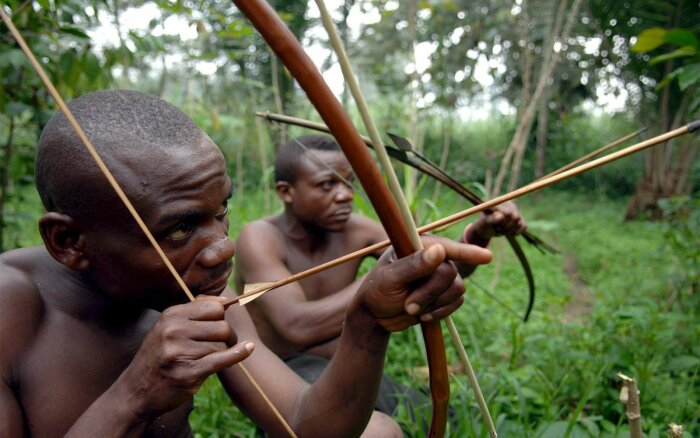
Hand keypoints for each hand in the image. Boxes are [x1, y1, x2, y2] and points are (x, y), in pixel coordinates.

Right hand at [118, 296, 253, 417]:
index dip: (221, 316)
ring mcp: (179, 352)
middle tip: (220, 345)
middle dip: (227, 336)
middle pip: (222, 325)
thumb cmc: (159, 357)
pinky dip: (238, 354)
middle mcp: (173, 331)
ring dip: (223, 353)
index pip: (213, 307)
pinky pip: (222, 359)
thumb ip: (193, 313)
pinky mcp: (188, 373)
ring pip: (222, 345)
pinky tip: (248, 349)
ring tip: (208, 359)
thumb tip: (225, 302)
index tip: (219, 325)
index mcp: (171, 316)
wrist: (136, 392)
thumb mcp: (167, 328)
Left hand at [352, 236, 491, 331]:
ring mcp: (439, 275)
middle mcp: (433, 257)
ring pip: (457, 289)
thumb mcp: (390, 279)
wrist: (375, 315)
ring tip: (411, 309)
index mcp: (417, 245)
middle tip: (408, 305)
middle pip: (450, 273)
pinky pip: (457, 302)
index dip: (467, 251)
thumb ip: (414, 265)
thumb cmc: (377, 291)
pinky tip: (422, 316)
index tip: (486, 257)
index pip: (446, 247)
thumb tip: (439, 251)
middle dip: (430, 293)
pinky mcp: (444, 293)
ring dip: (434, 304)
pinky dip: (441, 312)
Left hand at [471, 201, 526, 239]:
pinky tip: (508, 232)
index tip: (496, 226)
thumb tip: (501, 216)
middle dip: (506, 227)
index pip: (507, 213)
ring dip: (510, 230)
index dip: (502, 222)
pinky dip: (516, 232)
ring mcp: (516, 211)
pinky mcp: (521, 219)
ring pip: (519, 222)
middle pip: (515, 217)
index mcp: (501, 201)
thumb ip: (492, 219)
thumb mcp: (485, 222)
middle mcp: (510, 204)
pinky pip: (523, 226)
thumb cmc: (485, 223)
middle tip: (498, 229)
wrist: (487, 229)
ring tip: (501, 230)